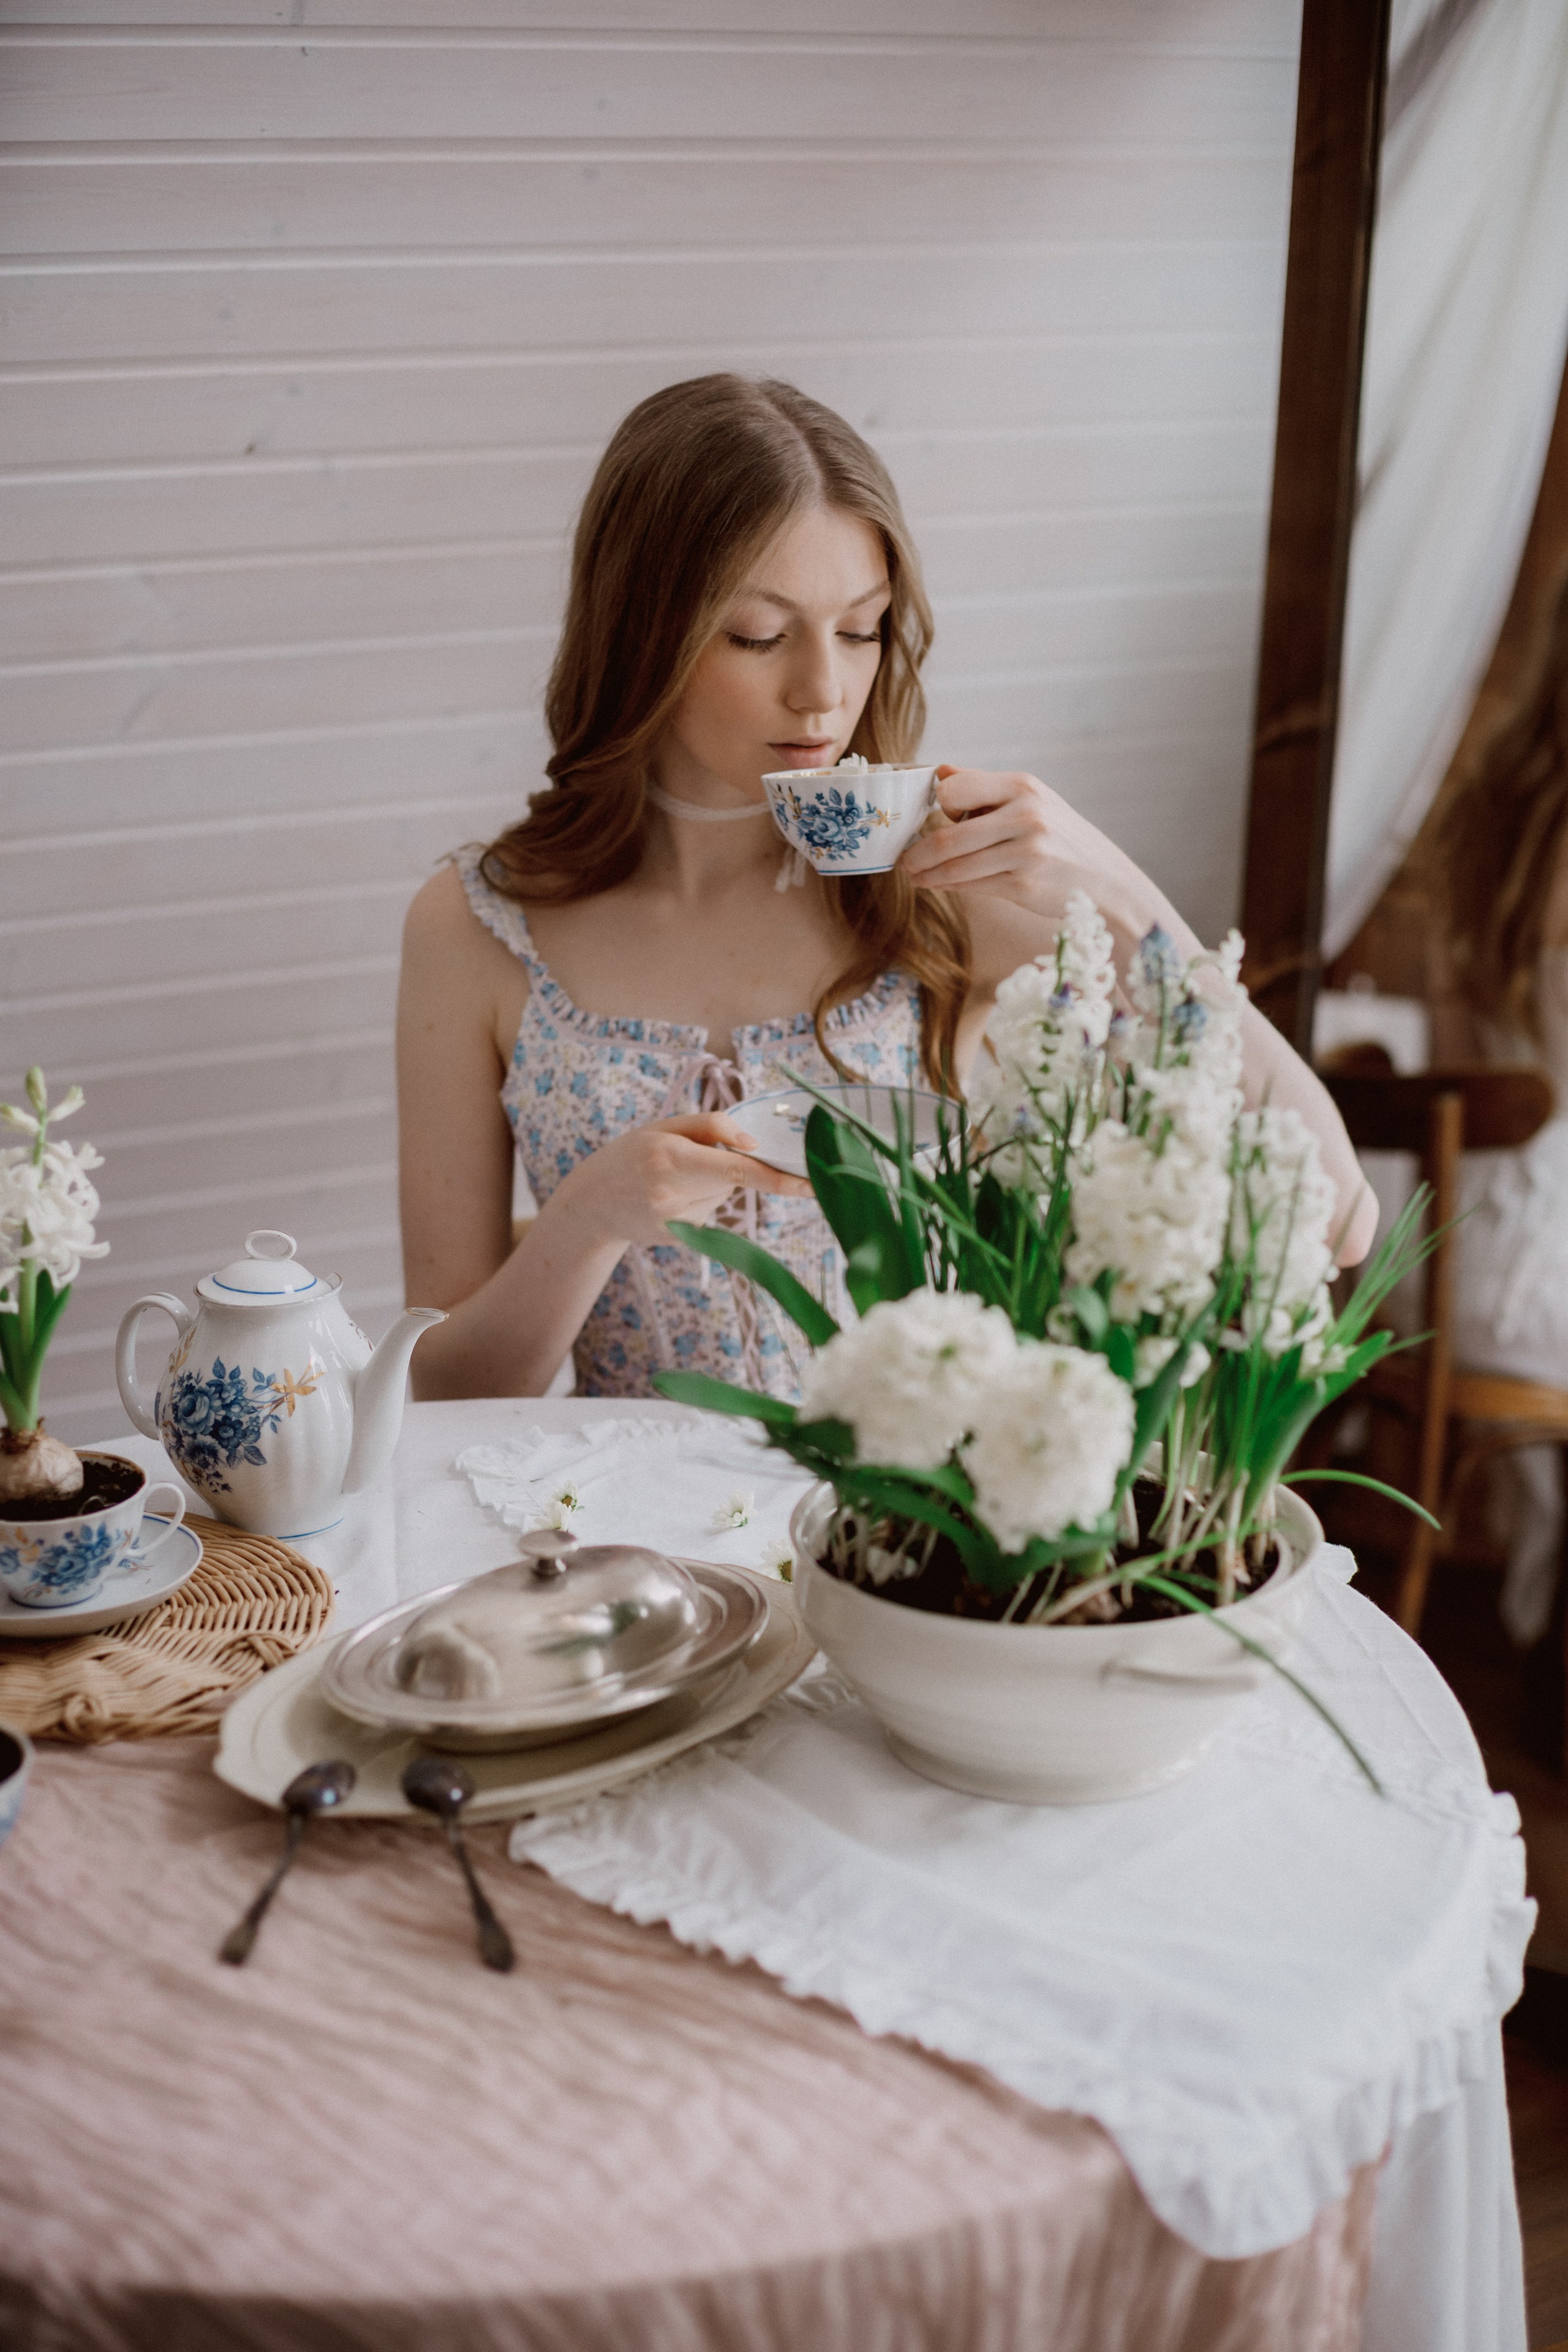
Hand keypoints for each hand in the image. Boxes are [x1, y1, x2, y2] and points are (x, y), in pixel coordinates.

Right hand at [553, 1112, 812, 1250]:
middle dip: (725, 1165)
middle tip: (688, 1158)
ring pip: (722, 1195)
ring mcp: (676, 1223)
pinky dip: (698, 1201)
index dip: (778, 1178)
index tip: (810, 1185)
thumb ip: (710, 1126)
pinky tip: (668, 1199)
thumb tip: (753, 1144)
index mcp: (669, 1157)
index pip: (736, 1170)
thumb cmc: (630, 1156)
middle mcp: (673, 1194)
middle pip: (733, 1179)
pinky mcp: (681, 1239)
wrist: (591, 1205)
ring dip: (708, 1184)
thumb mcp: (662, 1126)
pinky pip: (710, 1212)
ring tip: (670, 1180)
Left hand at [900, 766, 1140, 924]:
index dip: (935, 805)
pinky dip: (948, 887)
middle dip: (917, 852)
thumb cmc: (1060, 839)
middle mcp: (1025, 815)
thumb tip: (940, 771)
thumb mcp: (1032, 800)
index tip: (922, 818)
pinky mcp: (1024, 885)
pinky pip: (971, 886)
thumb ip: (984, 787)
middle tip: (902, 859)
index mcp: (1022, 786)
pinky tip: (937, 885)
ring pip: (955, 866)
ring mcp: (1026, 852)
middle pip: (947, 836)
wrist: (1106, 881)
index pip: (954, 790)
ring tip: (913, 875)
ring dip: (926, 873)